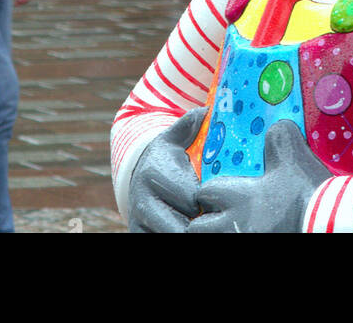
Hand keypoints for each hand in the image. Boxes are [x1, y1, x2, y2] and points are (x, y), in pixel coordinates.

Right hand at [127, 108, 206, 232]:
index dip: (206, 200)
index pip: (189, 197)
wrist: (137, 179)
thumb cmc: (165, 159)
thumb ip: (188, 125)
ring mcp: (139, 221)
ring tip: (204, 221)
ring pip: (172, 235)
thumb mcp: (174, 139)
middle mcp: (142, 200)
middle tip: (215, 214)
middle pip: (181, 224)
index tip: (216, 196)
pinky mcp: (138, 234)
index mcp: (154, 175)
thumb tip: (205, 111)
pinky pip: (158, 240)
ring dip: (191, 230)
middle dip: (199, 222)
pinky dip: (178, 234)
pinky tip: (191, 227)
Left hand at [188, 120, 329, 233]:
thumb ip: (279, 140)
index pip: (203, 192)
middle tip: (218, 218)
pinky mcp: (254, 248)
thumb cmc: (307, 194)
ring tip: (231, 228)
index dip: (208, 191)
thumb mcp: (294, 160)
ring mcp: (239, 239)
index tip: (216, 192)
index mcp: (238, 196)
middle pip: (197, 227)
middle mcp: (231, 224)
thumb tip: (276, 127)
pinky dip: (234, 239)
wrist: (325, 225)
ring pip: (210, 238)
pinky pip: (229, 245)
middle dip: (204, 222)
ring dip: (217, 233)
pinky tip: (250, 233)